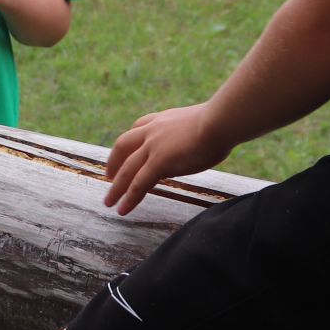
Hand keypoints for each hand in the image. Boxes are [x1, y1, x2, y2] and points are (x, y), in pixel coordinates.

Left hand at [103, 102, 232, 216]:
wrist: (219, 122)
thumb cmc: (222, 122)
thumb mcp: (202, 123)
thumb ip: (195, 132)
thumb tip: (204, 140)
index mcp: (164, 119)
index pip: (140, 126)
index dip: (131, 140)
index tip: (125, 149)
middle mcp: (154, 130)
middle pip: (124, 145)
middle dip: (114, 162)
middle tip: (109, 176)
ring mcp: (154, 146)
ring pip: (128, 169)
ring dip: (116, 187)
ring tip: (108, 202)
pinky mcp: (159, 162)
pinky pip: (139, 183)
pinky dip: (129, 197)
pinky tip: (123, 210)